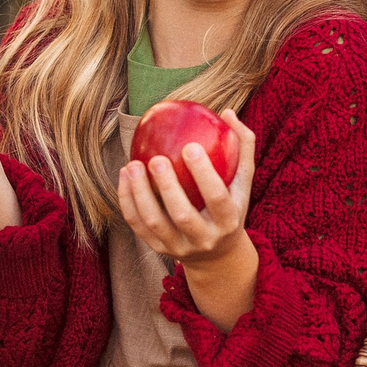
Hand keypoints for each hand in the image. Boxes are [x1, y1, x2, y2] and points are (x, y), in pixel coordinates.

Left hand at [118, 112, 256, 263]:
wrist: (217, 254)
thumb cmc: (230, 203)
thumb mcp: (242, 181)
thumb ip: (241, 146)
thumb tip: (227, 112)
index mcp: (229, 221)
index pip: (217, 198)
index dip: (204, 174)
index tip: (190, 146)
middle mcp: (205, 239)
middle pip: (183, 215)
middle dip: (168, 187)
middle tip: (156, 158)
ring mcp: (180, 247)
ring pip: (155, 223)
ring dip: (140, 193)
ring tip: (132, 164)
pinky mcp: (159, 249)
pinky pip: (138, 226)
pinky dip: (128, 201)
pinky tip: (124, 174)